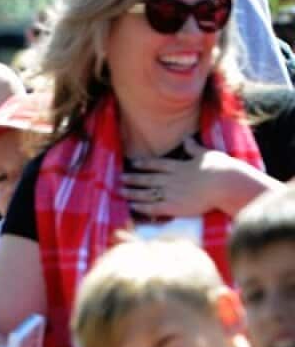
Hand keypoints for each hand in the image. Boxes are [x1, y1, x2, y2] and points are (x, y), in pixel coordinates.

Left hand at [122, 137, 259, 217]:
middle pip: (147, 178)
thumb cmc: (221, 169)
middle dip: (133, 178)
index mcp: (179, 166)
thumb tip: (187, 139)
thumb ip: (194, 149)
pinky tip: (132, 206)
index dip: (144, 164)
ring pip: (147, 193)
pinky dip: (142, 207)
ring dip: (133, 192)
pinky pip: (154, 207)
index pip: (157, 164)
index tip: (133, 163)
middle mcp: (171, 179)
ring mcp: (171, 193)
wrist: (226, 184)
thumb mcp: (206, 154)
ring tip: (121, 191)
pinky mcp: (174, 206)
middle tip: (120, 178)